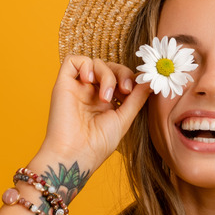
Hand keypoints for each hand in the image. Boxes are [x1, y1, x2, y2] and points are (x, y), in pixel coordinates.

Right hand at [32, 55, 151, 173]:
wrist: (76, 154)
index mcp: (106, 102)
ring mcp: (78, 88)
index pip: (121, 78)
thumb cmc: (99, 143)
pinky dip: (85, 65)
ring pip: (95, 63)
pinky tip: (89, 81)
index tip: (138, 89)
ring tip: (106, 97)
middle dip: (122, 74)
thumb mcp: (124, 118)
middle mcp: (91, 93)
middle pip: (110, 67)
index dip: (130, 79)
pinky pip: (73, 60)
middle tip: (126, 90)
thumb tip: (151, 80)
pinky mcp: (63, 84)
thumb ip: (137, 98)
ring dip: (107, 75)